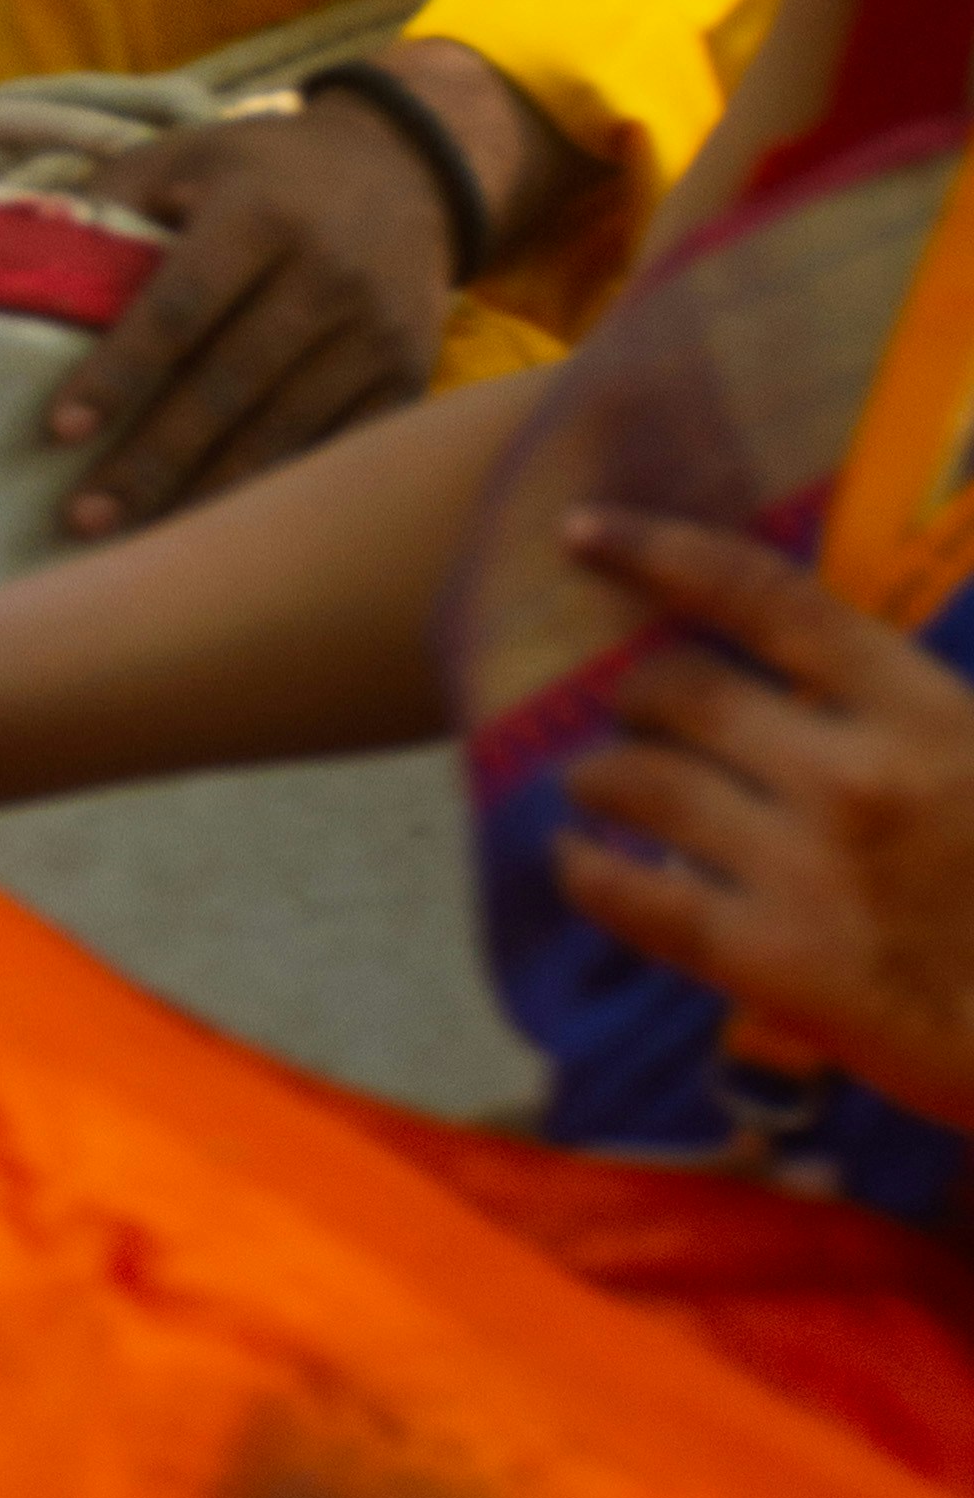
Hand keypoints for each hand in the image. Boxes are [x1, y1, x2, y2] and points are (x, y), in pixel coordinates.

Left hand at [45, 70, 530, 532]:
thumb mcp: (189, 154)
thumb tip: (26, 262)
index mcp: (260, 211)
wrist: (405, 168)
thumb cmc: (265, 170)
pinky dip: (277, 491)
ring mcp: (377, 331)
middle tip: (81, 516)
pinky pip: (335, 449)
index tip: (60, 429)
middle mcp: (326, 272)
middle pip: (227, 384)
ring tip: (134, 539)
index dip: (119, 371)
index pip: (179, 306)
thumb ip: (114, 200)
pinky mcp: (409, 376)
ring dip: (205, 493)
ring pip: (281, 431)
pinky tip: (223, 530)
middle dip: (151, 458)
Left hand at [555, 507, 973, 1138]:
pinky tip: (577, 862)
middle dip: (639, 695)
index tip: (582, 533)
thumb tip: (815, 680)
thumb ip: (910, 712)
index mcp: (920, 709)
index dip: (658, 550)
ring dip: (602, 775)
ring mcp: (807, 868)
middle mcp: (850, 774)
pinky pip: (641, 898)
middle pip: (681, 689)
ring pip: (641, 784)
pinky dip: (591, 871)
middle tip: (635, 714)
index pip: (761, 594)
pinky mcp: (778, 963)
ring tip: (596, 785)